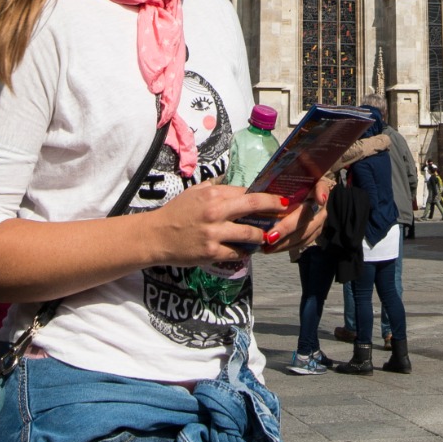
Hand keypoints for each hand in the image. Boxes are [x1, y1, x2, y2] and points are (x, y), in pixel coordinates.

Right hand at [147, 179, 285, 269]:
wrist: (156, 236)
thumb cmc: (176, 212)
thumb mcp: (195, 193)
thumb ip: (217, 189)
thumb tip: (239, 188)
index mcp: (212, 195)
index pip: (246, 192)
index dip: (265, 195)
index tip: (278, 197)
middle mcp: (215, 212)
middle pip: (254, 205)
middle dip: (274, 207)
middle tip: (286, 209)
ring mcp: (214, 234)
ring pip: (251, 234)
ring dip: (262, 236)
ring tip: (266, 236)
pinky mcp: (212, 252)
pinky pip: (238, 252)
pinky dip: (246, 252)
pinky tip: (248, 251)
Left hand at [267, 175, 331, 255]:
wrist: (295, 199)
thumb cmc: (285, 188)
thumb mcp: (282, 182)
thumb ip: (277, 185)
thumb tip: (257, 192)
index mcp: (314, 187)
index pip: (322, 187)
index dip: (322, 193)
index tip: (319, 200)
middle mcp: (320, 204)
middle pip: (306, 216)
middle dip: (287, 227)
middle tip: (270, 237)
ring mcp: (320, 220)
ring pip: (304, 233)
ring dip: (285, 242)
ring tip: (267, 247)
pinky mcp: (315, 232)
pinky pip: (303, 242)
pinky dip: (287, 246)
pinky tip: (273, 249)